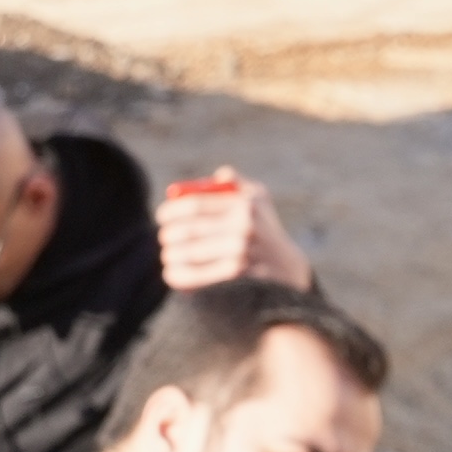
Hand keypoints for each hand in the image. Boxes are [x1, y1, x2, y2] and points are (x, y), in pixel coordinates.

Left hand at [156, 172, 310, 290]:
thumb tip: (218, 174)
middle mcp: (244, 227)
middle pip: (188, 230)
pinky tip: (172, 275)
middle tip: (163, 239)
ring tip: (168, 257)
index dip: (171, 211)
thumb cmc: (266, 231)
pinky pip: (196, 276)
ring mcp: (241, 253)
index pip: (194, 205)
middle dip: (168, 236)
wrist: (289, 271)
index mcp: (244, 205)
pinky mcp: (237, 277)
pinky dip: (179, 276)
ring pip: (188, 254)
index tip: (162, 217)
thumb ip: (237, 183)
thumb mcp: (260, 201)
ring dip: (171, 257)